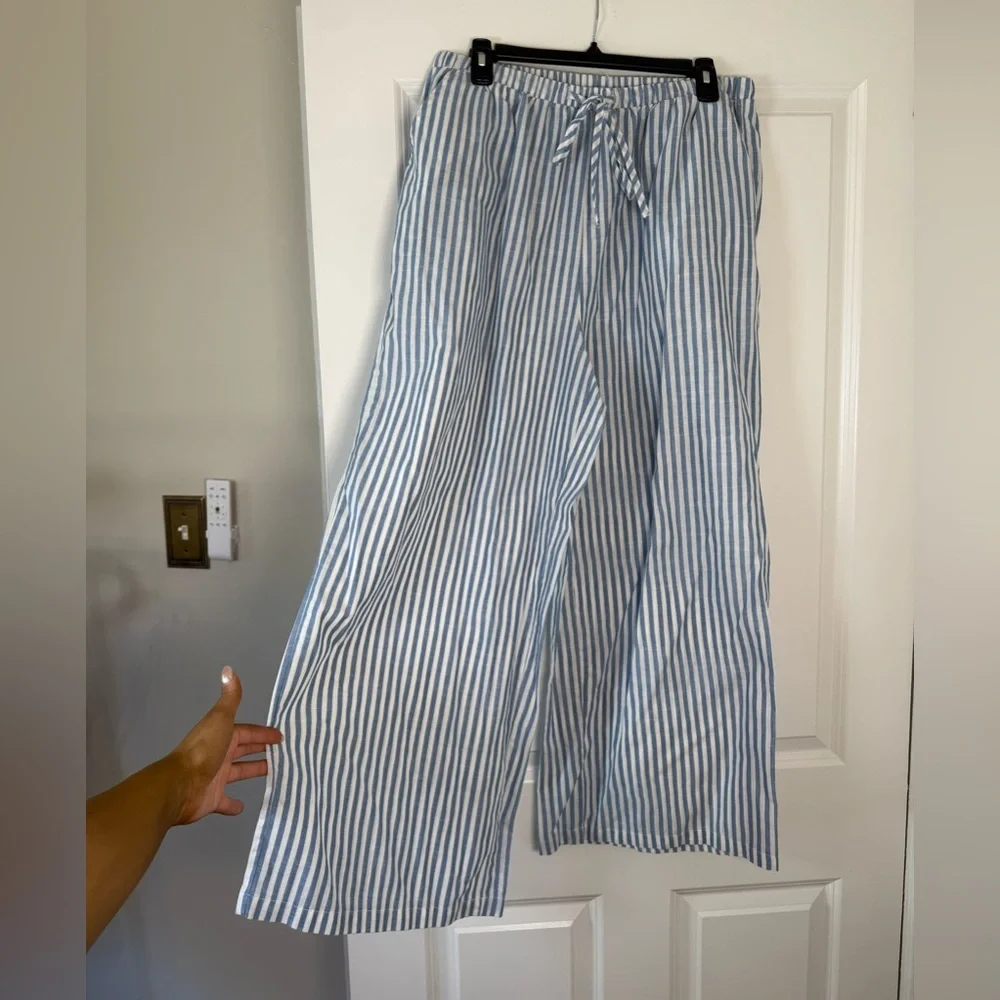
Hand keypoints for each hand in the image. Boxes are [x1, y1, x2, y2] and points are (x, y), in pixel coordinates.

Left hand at [168, 666, 282, 824]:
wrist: (179, 785)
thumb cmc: (204, 750)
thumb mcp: (220, 720)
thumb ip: (230, 698)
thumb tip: (229, 669)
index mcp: (223, 735)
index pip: (247, 731)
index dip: (263, 733)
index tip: (280, 736)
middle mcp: (219, 754)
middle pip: (244, 749)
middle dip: (260, 748)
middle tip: (283, 752)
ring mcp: (215, 777)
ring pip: (238, 772)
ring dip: (253, 771)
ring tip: (274, 773)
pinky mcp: (212, 799)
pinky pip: (225, 801)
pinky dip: (233, 804)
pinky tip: (243, 806)